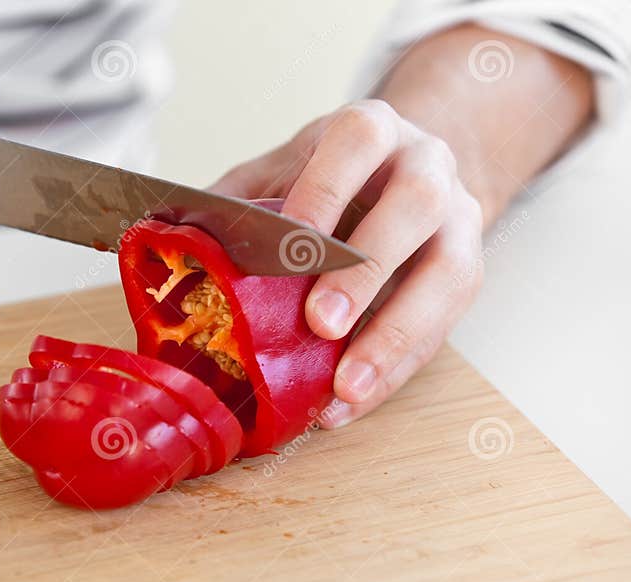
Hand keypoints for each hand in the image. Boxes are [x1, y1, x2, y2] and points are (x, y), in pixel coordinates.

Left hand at [210, 100, 482, 426]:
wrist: (409, 171)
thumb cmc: (334, 176)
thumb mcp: (283, 167)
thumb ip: (237, 196)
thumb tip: (163, 234)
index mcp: (374, 130)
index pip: (357, 143)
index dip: (323, 192)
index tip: (289, 245)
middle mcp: (427, 167)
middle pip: (414, 208)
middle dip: (366, 268)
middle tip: (320, 323)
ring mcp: (459, 222)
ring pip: (447, 276)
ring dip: (395, 336)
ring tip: (345, 386)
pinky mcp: (467, 275)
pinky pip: (442, 330)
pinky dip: (394, 372)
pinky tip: (350, 402)